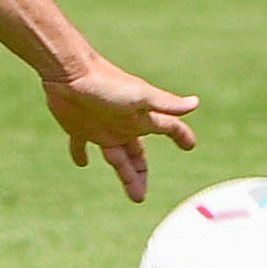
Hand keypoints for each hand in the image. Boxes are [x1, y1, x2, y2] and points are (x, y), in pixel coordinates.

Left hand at [39, 58, 200, 202]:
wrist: (70, 71)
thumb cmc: (107, 83)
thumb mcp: (140, 96)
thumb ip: (166, 104)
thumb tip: (196, 103)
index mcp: (141, 118)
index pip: (168, 128)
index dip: (181, 136)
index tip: (190, 146)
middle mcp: (123, 125)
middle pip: (137, 155)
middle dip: (140, 173)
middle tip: (142, 195)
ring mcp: (101, 127)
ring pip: (117, 157)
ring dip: (124, 174)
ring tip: (135, 196)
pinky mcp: (78, 127)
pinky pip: (79, 146)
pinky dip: (80, 155)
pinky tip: (82, 164)